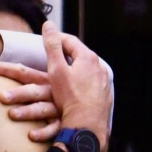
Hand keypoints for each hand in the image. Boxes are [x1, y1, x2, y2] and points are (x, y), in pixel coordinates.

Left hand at [0, 62, 61, 141]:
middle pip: (33, 91)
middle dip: (18, 93)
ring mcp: (59, 108)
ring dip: (27, 112)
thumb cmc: (66, 94)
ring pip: (42, 109)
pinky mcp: (64, 123)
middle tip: (1, 96)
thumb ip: (32, 79)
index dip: (6, 69)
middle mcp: (52, 92)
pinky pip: (54, 129)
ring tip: (12, 115)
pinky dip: (43, 132)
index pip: (24, 72)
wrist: (89, 107)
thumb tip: (8, 76)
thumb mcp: (52, 82)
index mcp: (46, 80)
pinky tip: (31, 136)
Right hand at [42, 22, 112, 142]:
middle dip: (66, 54)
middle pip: (80, 55)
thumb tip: (48, 26)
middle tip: (53, 56)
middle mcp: (99, 67)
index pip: (70, 41)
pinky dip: (83, 82)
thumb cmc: (70, 98)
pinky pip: (93, 83)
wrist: (87, 126)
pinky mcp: (105, 95)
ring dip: (75, 68)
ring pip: (87, 70)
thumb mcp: (57, 70)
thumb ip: (52, 46)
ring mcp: (104, 82)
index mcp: (88, 58)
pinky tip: (76, 90)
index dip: (56, 39)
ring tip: (63, 73)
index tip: (46, 40)